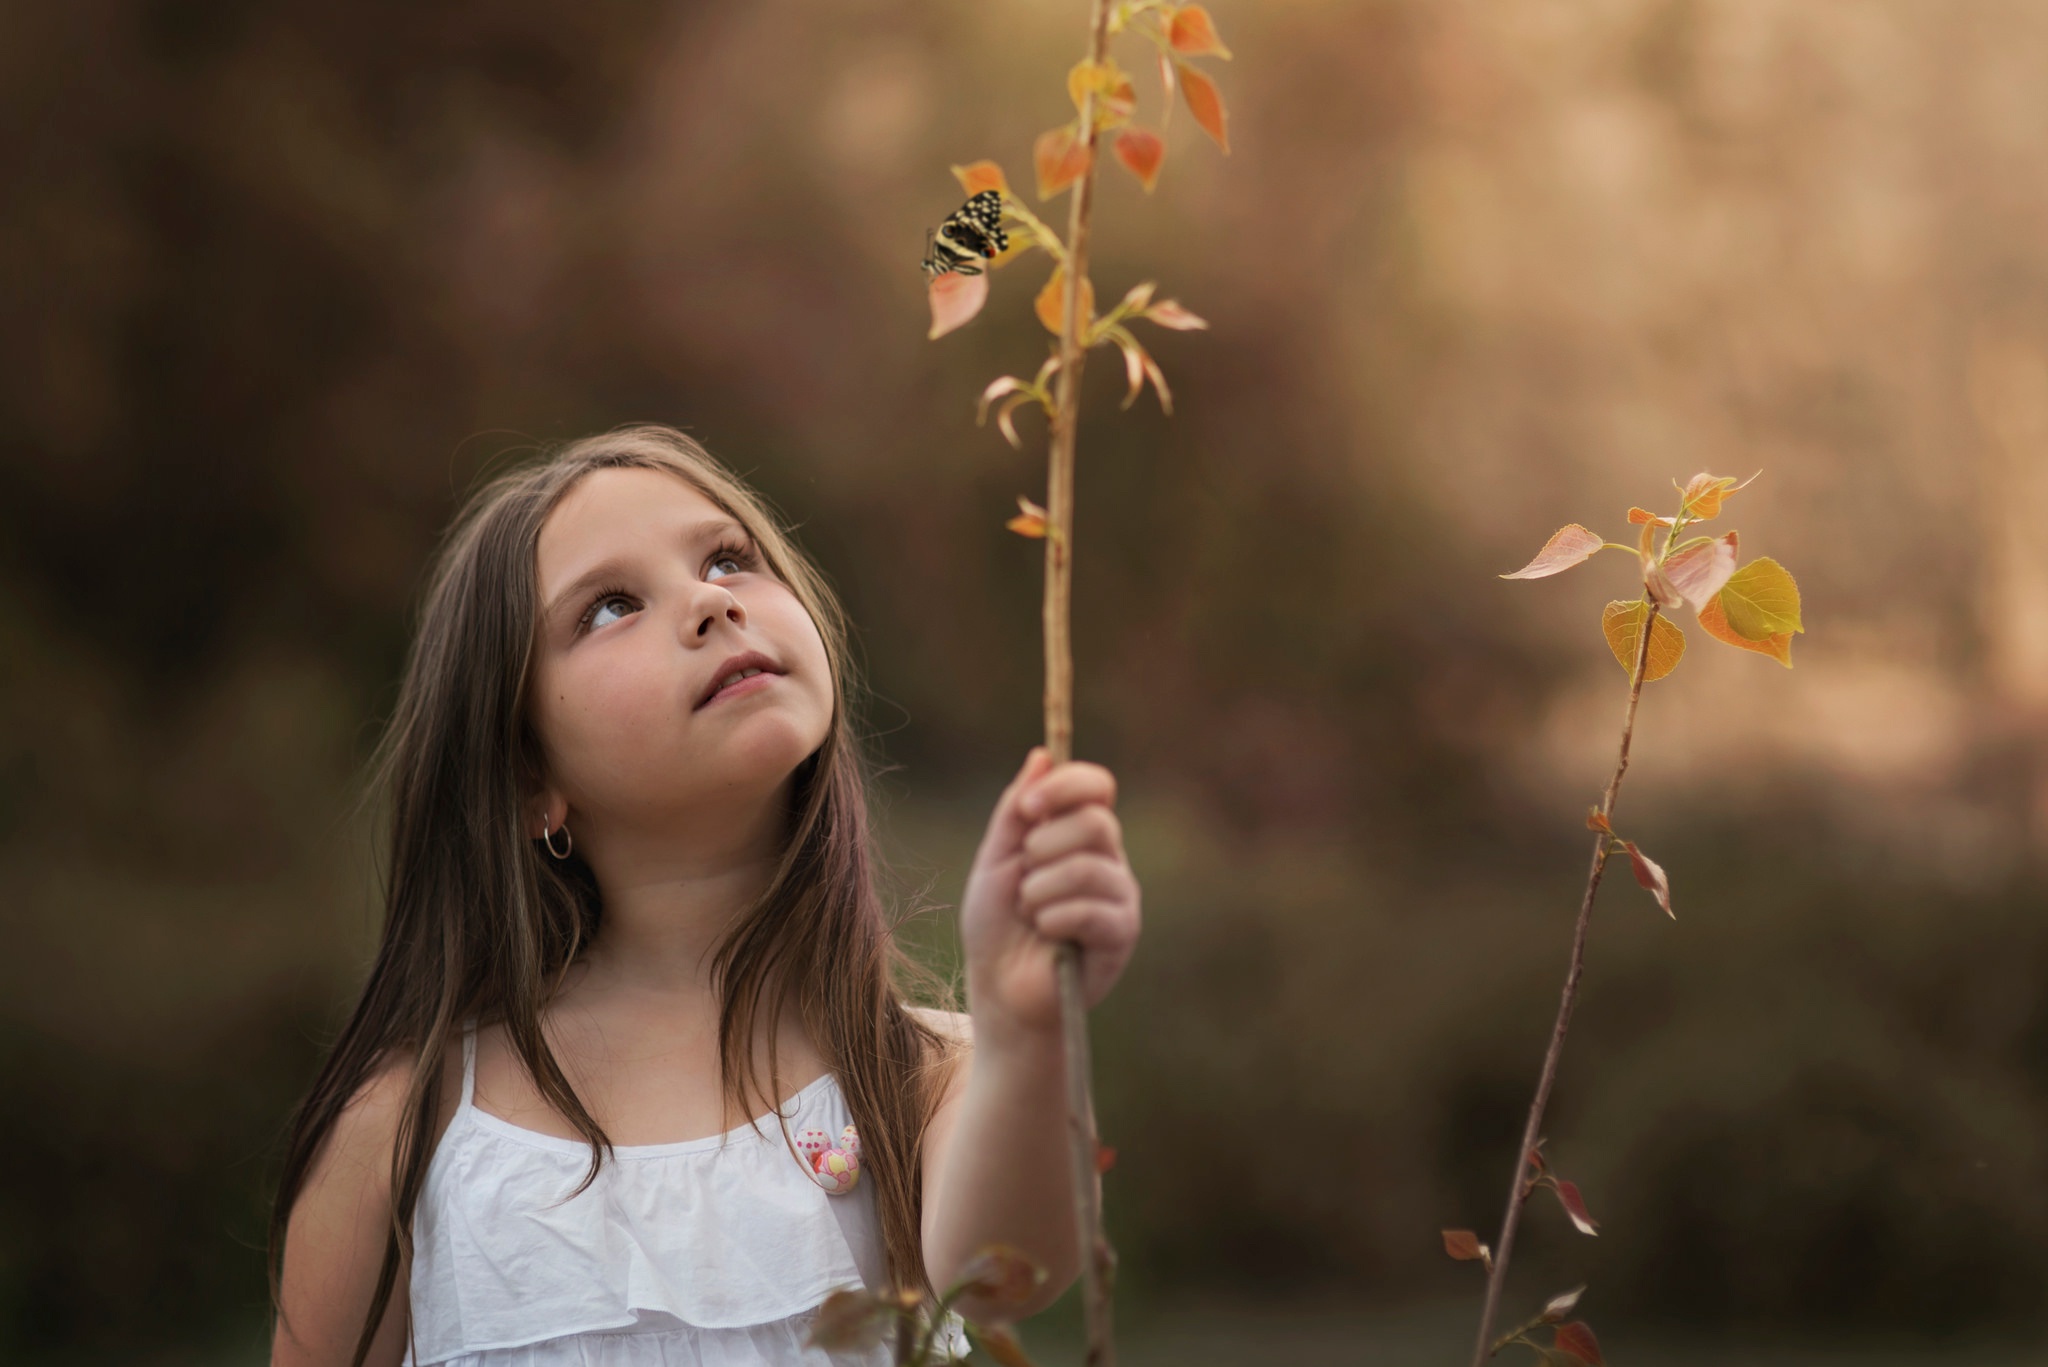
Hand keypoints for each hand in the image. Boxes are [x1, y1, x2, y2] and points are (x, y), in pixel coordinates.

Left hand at [959, 747, 1142, 1043]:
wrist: (999, 988)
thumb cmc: (997, 925)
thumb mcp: (996, 859)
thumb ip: (1016, 810)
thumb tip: (1042, 755)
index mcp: (1079, 835)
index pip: (1097, 785)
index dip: (1066, 786)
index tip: (1028, 808)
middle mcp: (1108, 859)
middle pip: (1096, 821)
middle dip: (1043, 847)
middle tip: (1024, 877)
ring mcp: (1120, 896)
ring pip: (1088, 867)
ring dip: (1039, 892)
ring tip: (1032, 915)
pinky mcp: (1122, 934)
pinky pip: (1090, 909)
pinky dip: (1052, 920)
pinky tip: (1047, 937)